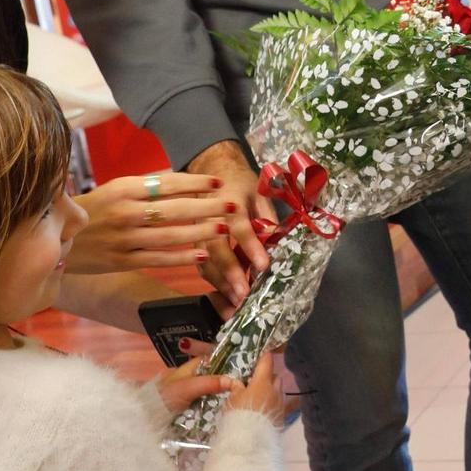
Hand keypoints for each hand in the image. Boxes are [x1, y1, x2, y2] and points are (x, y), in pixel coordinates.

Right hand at [67, 171, 233, 272]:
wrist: (54, 238)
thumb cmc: (92, 210)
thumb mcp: (115, 189)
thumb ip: (146, 186)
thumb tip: (183, 181)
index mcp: (124, 189)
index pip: (167, 182)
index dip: (196, 182)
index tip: (218, 181)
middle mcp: (126, 212)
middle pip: (175, 209)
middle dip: (208, 207)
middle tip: (232, 204)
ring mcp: (125, 238)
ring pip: (171, 235)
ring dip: (201, 232)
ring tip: (225, 229)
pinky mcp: (123, 261)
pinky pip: (159, 259)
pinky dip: (182, 257)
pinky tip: (203, 254)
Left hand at [153, 357, 235, 417]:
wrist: (147, 418)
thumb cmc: (166, 397)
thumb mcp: (188, 387)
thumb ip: (208, 383)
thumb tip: (233, 381)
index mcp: (188, 369)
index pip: (210, 359)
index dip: (224, 361)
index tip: (242, 367)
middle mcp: (189, 380)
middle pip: (212, 378)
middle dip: (225, 382)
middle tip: (244, 387)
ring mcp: (189, 396)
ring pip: (209, 393)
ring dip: (220, 397)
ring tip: (239, 400)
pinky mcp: (188, 411)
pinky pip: (205, 407)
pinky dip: (213, 409)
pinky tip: (224, 412)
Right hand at [186, 141, 271, 308]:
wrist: (213, 168)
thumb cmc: (241, 183)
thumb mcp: (259, 194)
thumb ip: (267, 218)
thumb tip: (276, 244)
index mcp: (230, 202)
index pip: (240, 228)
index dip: (251, 247)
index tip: (263, 266)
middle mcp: (210, 218)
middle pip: (217, 248)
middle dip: (230, 272)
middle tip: (244, 294)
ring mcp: (198, 230)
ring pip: (205, 260)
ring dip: (220, 282)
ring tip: (235, 301)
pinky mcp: (193, 240)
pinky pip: (200, 263)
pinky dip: (212, 281)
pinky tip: (224, 294)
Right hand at [226, 351, 287, 425]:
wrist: (250, 439)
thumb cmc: (239, 414)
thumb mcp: (232, 399)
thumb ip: (236, 388)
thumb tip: (237, 382)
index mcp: (262, 382)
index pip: (266, 362)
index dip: (265, 357)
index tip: (264, 353)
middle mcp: (275, 390)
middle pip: (275, 377)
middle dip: (268, 377)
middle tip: (257, 381)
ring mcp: (281, 403)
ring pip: (279, 391)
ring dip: (272, 390)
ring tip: (260, 397)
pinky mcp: (283, 415)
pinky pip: (280, 404)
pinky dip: (273, 403)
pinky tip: (265, 409)